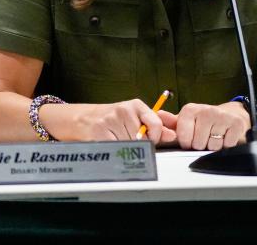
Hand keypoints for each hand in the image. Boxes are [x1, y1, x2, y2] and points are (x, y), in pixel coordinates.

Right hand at [41, 99, 175, 144]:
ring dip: (124, 149)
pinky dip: (114, 151)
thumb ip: (154, 126)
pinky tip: (109, 143)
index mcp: (136, 105)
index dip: (155, 137)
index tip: (150, 140)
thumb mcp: (135, 117)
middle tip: (126, 138)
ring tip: (116, 139)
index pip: (155, 124)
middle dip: (136, 145)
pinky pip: (116, 150)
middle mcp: (123, 110)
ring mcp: (110, 121)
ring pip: (129, 146)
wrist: (84, 118)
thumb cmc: (112, 119)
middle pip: (142, 139)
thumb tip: (172, 135)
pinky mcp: (99, 132)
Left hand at [157, 101, 249, 150]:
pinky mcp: (236, 124)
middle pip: (198, 144)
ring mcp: (222, 116)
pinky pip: (227, 145)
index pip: (184, 138)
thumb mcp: (187, 120)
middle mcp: (206, 110)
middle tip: (205, 135)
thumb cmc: (204, 120)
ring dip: (214, 145)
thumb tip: (158, 115)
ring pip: (213, 146)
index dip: (187, 142)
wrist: (230, 114)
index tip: (191, 136)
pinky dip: (226, 145)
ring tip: (215, 135)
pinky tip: (225, 135)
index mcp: (190, 110)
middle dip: (201, 144)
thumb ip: (171, 122)